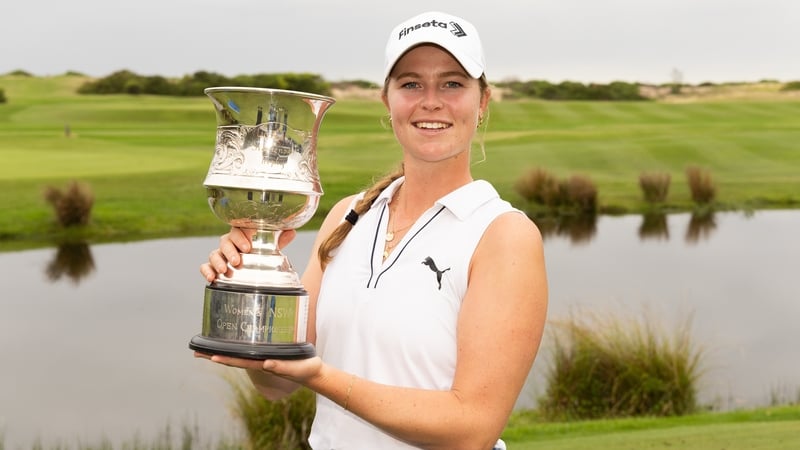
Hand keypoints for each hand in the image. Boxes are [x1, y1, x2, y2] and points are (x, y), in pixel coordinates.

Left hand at [195, 352, 322, 384]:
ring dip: (222, 351)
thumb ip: (281, 366)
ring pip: (238, 354)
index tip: (209, 355)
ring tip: (207, 347)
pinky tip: (231, 342)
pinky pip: (249, 349)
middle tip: (197, 352)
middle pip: (233, 358)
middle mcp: (259, 361)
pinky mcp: (269, 352)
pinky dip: (236, 346)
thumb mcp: (293, 368)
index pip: (239, 361)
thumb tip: (266, 364)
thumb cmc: (304, 370)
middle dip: (215, 355)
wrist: (312, 372)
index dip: (224, 358)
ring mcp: (262, 357)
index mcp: (263, 364)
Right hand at [200, 228, 296, 281]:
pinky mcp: (213, 266)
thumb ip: (280, 240)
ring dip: (218, 261)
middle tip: (238, 260)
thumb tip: (292, 231)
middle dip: (230, 250)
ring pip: (214, 253)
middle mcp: (230, 244)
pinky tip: (211, 277)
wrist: (253, 267)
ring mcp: (220, 255)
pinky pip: (205, 266)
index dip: (241, 237)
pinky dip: (206, 270)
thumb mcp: (270, 247)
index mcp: (242, 235)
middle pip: (225, 242)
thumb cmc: (259, 253)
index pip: (237, 230)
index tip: (248, 246)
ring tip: (224, 270)